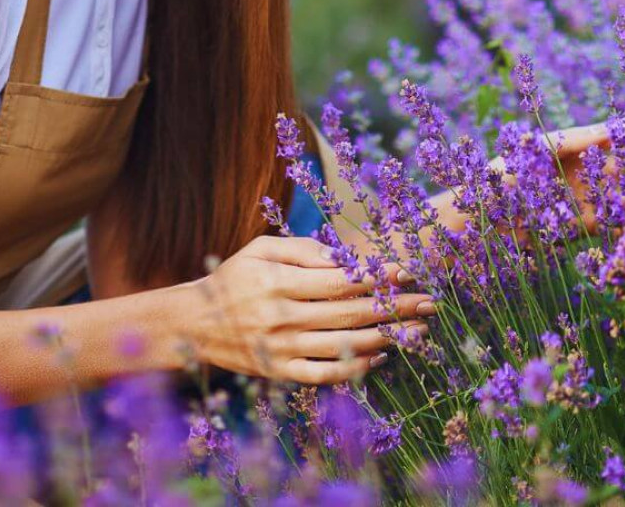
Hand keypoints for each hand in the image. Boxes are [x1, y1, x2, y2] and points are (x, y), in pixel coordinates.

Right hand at [185, 236, 434, 383]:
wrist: (195, 325)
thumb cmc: (235, 278)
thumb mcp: (261, 249)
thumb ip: (302, 249)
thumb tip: (343, 257)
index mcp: (277, 281)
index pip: (338, 280)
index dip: (376, 276)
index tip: (408, 271)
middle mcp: (281, 317)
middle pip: (349, 313)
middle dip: (394, 307)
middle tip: (429, 302)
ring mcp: (282, 349)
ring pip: (343, 345)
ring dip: (385, 337)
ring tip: (417, 331)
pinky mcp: (280, 373)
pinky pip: (325, 375)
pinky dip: (355, 369)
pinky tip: (380, 358)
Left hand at [494, 114, 624, 236]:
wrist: (476, 215)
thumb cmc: (498, 173)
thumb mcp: (530, 152)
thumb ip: (566, 143)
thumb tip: (602, 133)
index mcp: (577, 143)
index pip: (623, 133)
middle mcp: (587, 168)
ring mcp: (587, 196)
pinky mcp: (581, 223)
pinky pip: (616, 224)